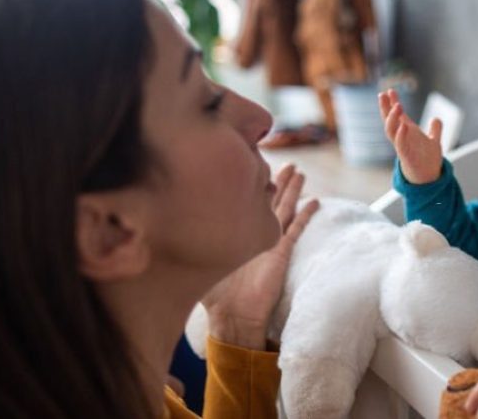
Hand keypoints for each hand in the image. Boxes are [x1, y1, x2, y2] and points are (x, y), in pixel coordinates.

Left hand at [201, 165, 319, 348]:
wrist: (232, 316)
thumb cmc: (212, 293)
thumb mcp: (195, 259)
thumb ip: (186, 239)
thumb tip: (163, 221)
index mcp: (236, 233)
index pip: (245, 201)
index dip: (248, 182)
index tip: (250, 163)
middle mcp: (254, 234)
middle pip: (269, 199)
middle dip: (277, 180)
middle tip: (287, 163)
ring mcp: (270, 242)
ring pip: (284, 208)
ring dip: (292, 190)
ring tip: (299, 172)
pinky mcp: (281, 252)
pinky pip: (295, 229)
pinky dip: (305, 214)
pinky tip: (314, 201)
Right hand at [377, 89, 443, 183]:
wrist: (430, 178)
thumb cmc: (428, 161)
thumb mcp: (434, 141)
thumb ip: (435, 130)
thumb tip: (436, 119)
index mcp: (407, 132)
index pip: (397, 116)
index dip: (392, 103)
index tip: (390, 91)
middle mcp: (402, 138)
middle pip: (389, 120)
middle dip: (385, 108)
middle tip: (382, 94)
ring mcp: (402, 146)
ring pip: (391, 131)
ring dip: (392, 119)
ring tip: (397, 106)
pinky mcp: (406, 156)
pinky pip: (400, 145)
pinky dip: (401, 135)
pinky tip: (403, 125)